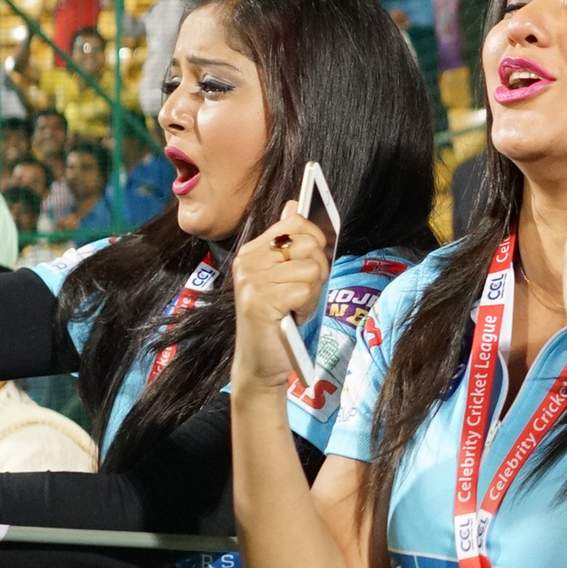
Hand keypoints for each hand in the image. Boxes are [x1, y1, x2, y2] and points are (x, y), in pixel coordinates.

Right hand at [229, 213, 331, 391]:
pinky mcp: (260, 301)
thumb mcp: (285, 277)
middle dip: (318, 270)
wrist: (259, 362)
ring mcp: (252, 281)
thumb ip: (289, 243)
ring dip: (312, 293)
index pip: (295, 222)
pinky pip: (305, 290)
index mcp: (253, 251)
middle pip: (308, 244)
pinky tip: (293, 316)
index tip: (312, 261)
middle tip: (302, 292)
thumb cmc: (278, 318)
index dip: (315, 239)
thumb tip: (293, 204)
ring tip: (295, 306)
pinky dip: (307, 306)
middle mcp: (248, 262)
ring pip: (311, 269)